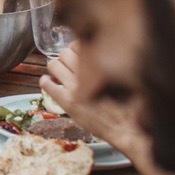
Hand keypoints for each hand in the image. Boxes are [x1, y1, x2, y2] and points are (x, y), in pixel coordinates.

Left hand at [41, 43, 149, 159]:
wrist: (126, 129)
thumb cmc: (129, 105)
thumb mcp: (123, 78)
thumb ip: (107, 66)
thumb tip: (98, 55)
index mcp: (99, 65)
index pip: (78, 45)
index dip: (75, 48)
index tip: (76, 53)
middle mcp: (86, 73)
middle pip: (64, 53)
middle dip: (63, 57)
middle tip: (66, 65)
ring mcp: (74, 87)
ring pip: (53, 65)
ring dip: (54, 68)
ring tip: (58, 74)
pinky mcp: (67, 101)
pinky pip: (46, 84)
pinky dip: (45, 81)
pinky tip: (50, 84)